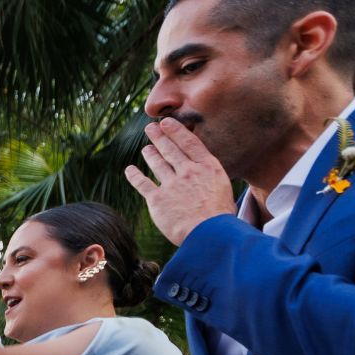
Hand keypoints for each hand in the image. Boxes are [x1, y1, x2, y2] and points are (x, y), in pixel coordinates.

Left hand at [124, 118, 236, 245]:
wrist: (209, 232)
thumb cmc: (220, 216)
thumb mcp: (224, 189)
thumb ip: (211, 178)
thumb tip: (206, 177)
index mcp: (208, 168)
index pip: (190, 143)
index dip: (176, 131)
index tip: (167, 122)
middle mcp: (189, 171)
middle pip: (171, 150)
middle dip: (159, 137)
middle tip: (151, 128)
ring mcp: (172, 184)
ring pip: (157, 164)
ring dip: (150, 154)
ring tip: (146, 148)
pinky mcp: (158, 199)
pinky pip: (143, 183)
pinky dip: (134, 175)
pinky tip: (130, 170)